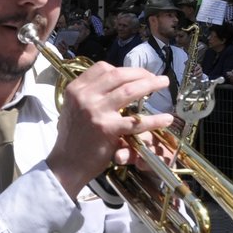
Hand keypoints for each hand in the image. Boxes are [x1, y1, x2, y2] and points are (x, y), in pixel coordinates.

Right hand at [47, 62, 173, 197]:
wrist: (66, 164)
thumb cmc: (71, 138)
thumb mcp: (73, 108)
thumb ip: (88, 95)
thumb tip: (112, 85)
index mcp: (76, 89)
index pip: (102, 68)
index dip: (122, 69)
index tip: (135, 74)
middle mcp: (85, 96)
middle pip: (118, 75)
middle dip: (141, 73)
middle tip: (155, 77)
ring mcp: (96, 112)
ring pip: (129, 91)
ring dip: (151, 85)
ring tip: (163, 84)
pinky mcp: (107, 129)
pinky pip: (136, 121)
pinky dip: (154, 119)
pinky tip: (166, 119)